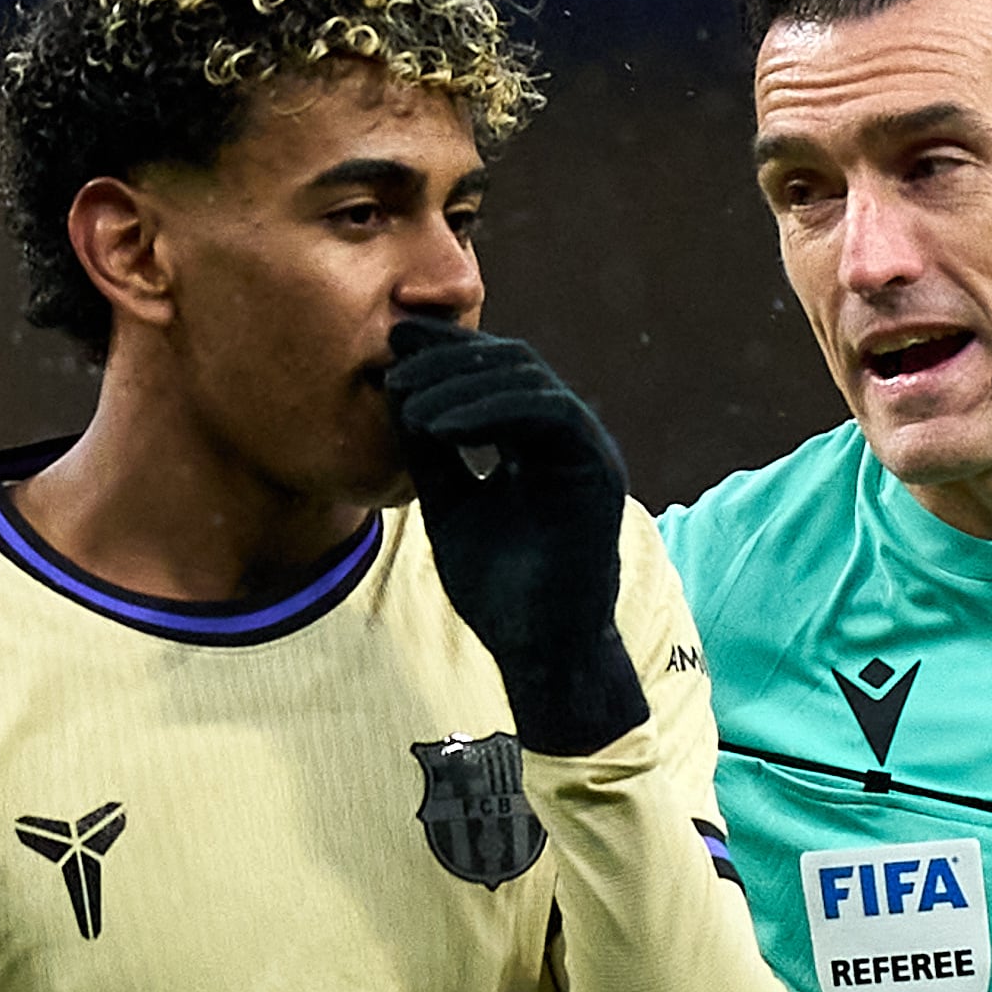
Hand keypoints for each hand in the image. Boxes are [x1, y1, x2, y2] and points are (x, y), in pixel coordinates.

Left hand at [382, 317, 645, 754]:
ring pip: (528, 379)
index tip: (393, 343)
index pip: (494, 374)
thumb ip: (431, 453)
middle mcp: (566, 438)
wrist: (537, 649)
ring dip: (460, 383)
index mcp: (534, 443)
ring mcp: (587, 449)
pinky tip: (440, 425)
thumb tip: (399, 391)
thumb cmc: (497, 591)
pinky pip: (548, 413)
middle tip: (392, 363)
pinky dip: (490, 410)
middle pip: (511, 364)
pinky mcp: (599, 467)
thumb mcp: (448, 505)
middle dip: (448, 357)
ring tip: (406, 403)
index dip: (445, 352)